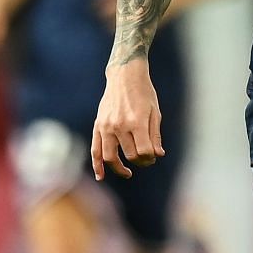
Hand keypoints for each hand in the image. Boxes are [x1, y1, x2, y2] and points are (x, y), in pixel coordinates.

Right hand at [91, 63, 162, 179]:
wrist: (124, 76)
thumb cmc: (144, 93)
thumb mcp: (155, 112)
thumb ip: (155, 135)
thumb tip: (157, 155)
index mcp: (136, 122)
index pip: (144, 152)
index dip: (150, 158)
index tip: (153, 156)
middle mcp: (119, 126)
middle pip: (130, 155)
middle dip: (140, 162)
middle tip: (146, 160)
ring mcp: (106, 126)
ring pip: (110, 157)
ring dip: (119, 168)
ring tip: (128, 172)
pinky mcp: (98, 125)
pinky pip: (95, 149)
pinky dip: (97, 164)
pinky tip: (101, 176)